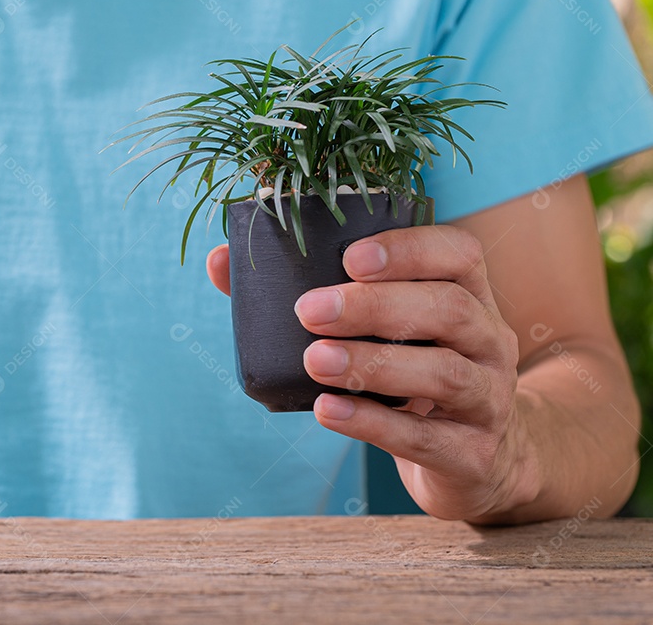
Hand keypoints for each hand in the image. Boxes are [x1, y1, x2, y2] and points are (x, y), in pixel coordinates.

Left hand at [207, 226, 536, 521]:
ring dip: (372, 363)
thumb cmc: (407, 374)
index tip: (350, 256)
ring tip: (315, 360)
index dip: (409, 248)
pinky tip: (326, 410)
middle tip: (309, 311)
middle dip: (376, 306)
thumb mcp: (377, 331)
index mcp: (469, 295)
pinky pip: (424, 436)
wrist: (474, 461)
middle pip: (448, 309)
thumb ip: (303, 290)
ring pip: (443, 372)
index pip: (458, 253)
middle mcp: (490, 340)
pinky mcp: (472, 454)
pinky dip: (371, 423)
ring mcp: (489, 399)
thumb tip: (220, 262)